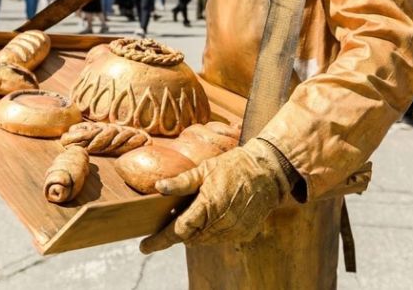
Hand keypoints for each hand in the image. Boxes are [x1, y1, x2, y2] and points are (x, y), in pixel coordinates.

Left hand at [139, 139, 290, 253]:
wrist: (267, 170)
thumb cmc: (233, 165)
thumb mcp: (206, 168)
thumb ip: (182, 182)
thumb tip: (159, 187)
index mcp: (209, 205)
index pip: (178, 230)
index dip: (160, 240)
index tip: (144, 246)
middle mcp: (222, 223)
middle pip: (191, 238)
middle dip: (179, 231)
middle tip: (173, 216)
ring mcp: (235, 231)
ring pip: (205, 240)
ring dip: (197, 232)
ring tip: (197, 211)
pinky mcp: (245, 234)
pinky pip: (222, 239)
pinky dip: (214, 231)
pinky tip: (216, 214)